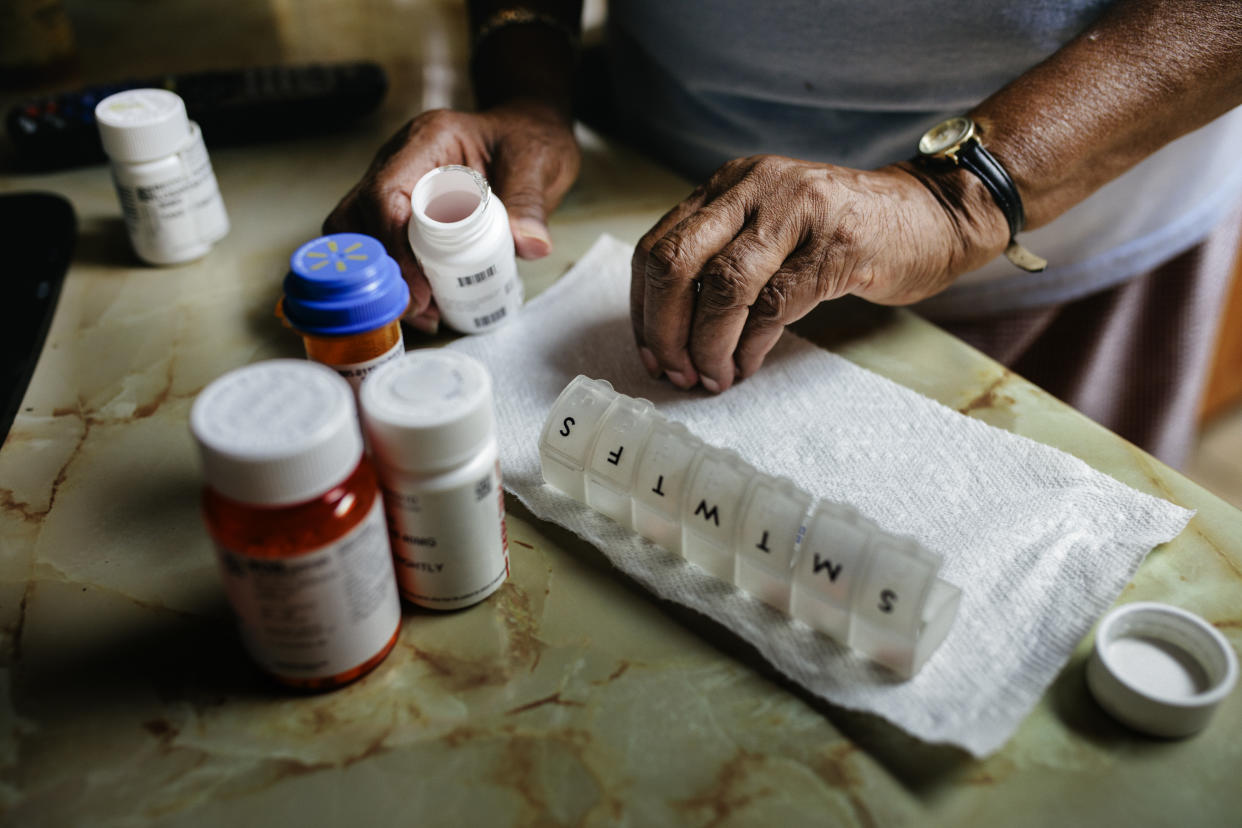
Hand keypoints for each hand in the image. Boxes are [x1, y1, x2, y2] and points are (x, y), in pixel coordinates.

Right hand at [324, 101, 579, 332]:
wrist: (529, 135)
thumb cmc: (528, 141)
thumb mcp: (538, 164)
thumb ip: (530, 202)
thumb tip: (529, 245)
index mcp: (428, 140)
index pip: (386, 191)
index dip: (394, 244)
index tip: (420, 287)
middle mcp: (400, 159)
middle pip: (357, 216)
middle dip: (381, 269)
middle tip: (418, 307)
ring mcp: (396, 184)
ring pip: (359, 234)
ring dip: (383, 277)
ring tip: (423, 311)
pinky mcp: (402, 209)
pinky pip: (381, 245)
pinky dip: (395, 277)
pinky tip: (425, 304)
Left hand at [630, 154, 1006, 390]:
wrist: (933, 214)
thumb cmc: (844, 232)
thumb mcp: (770, 227)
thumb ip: (722, 257)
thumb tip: (670, 333)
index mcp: (728, 185)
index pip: (658, 247)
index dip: (645, 310)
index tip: (652, 354)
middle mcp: (754, 188)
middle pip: (676, 263)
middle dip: (664, 330)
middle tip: (675, 373)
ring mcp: (796, 212)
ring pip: (722, 288)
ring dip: (708, 346)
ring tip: (712, 378)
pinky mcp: (836, 246)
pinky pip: (774, 306)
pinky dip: (750, 346)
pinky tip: (746, 366)